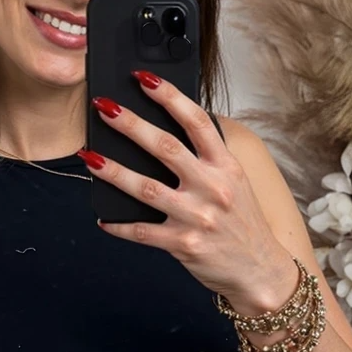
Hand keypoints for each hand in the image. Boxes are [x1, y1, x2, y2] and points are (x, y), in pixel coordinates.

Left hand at [83, 76, 298, 313]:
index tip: (143, 79)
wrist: (261, 272)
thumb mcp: (237, 183)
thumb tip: (171, 131)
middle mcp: (212, 188)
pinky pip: (142, 233)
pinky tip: (103, 219)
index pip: (196, 121)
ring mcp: (196, 217)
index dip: (169, 96)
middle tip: (104, 107)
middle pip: (164, 147)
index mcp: (226, 166)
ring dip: (113, 171)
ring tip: (90, 157)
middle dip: (130, 124)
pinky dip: (120, 226)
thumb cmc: (244, 225)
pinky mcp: (183, 244)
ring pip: (146, 188)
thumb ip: (209, 159)